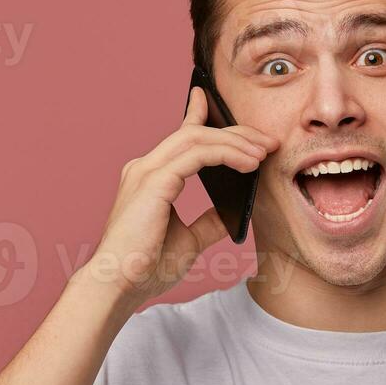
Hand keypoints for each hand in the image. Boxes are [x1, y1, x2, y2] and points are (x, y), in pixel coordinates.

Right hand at [81, 86, 277, 307]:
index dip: (197, 114)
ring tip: (264, 152)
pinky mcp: (154, 181)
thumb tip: (233, 214)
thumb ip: (209, 222)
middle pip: (195, 133)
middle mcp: (145, 168)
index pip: (179, 137)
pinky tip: (249, 163)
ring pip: (197, 138)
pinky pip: (197, 155)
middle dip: (234, 132)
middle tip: (267, 139)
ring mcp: (147, 171)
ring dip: (236, 142)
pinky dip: (226, 154)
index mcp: (150, 178)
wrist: (118, 286)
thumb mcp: (189, 241)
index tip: (212, 98)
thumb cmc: (146, 267)